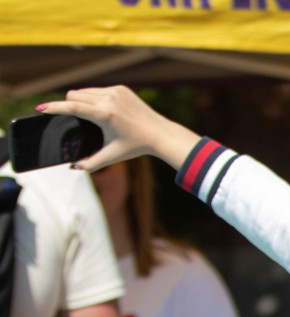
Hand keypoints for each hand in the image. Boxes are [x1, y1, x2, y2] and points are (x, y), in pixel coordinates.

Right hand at [36, 86, 200, 172]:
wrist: (161, 134)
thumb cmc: (136, 146)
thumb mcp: (113, 156)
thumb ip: (91, 163)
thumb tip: (74, 167)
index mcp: (105, 114)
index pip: (72, 107)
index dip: (54, 108)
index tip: (41, 109)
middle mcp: (109, 99)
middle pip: (74, 96)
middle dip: (68, 105)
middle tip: (69, 116)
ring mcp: (116, 91)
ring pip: (85, 91)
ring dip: (80, 100)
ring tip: (86, 114)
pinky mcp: (122, 88)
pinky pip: (98, 90)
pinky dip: (94, 97)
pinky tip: (101, 108)